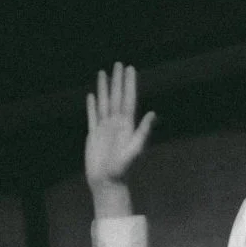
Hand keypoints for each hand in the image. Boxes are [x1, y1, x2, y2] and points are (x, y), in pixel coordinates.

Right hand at [85, 63, 155, 194]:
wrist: (107, 182)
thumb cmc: (122, 170)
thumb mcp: (134, 150)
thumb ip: (143, 132)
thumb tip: (153, 114)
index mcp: (126, 125)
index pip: (128, 99)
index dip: (129, 84)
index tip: (130, 69)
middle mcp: (116, 124)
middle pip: (117, 97)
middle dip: (118, 80)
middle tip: (119, 64)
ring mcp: (104, 128)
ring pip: (104, 102)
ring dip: (104, 88)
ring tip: (103, 73)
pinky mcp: (93, 134)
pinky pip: (92, 116)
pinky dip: (92, 105)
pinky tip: (92, 96)